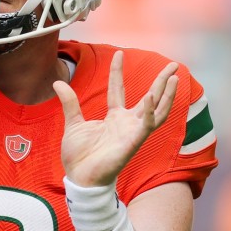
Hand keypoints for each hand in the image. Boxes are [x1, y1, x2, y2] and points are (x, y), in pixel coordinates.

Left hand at [55, 51, 178, 187]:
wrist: (79, 178)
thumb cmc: (79, 156)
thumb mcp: (73, 123)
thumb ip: (70, 102)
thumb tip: (57, 82)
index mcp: (113, 117)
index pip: (118, 89)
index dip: (118, 71)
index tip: (119, 53)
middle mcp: (127, 123)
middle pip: (150, 98)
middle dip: (162, 82)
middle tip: (173, 64)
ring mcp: (132, 132)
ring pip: (156, 110)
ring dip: (166, 95)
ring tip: (173, 77)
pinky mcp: (133, 142)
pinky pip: (146, 125)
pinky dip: (149, 111)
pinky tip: (151, 97)